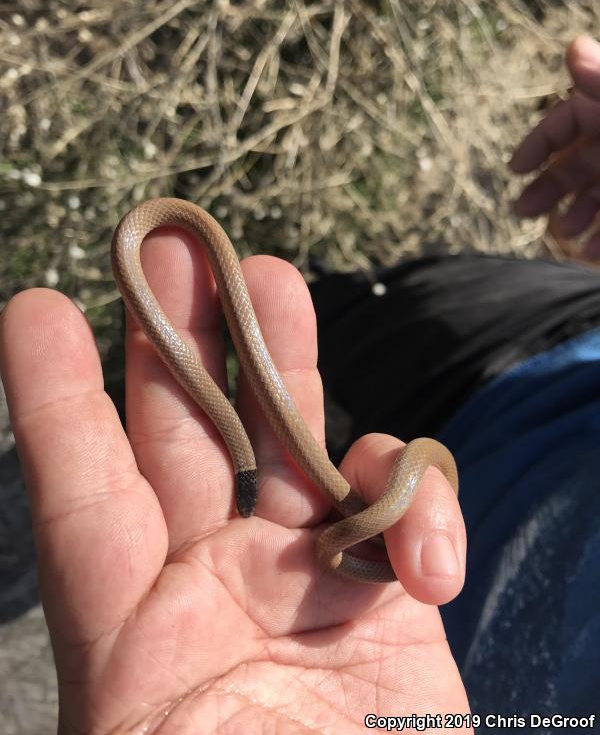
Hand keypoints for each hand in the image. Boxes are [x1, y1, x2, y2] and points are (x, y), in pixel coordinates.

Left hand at [0, 228, 467, 733]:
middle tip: (167, 249)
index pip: (80, 493)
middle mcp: (213, 594)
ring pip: (294, 446)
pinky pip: (401, 516)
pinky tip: (424, 551)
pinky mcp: (391, 602)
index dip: (54, 400)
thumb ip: (124, 697)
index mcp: (131, 640)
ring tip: (270, 280)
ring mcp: (306, 589)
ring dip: (285, 365)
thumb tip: (94, 652)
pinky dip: (414, 507)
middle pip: (190, 439)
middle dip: (179, 342)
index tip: (35, 310)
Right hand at [511, 34, 599, 261]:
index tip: (514, 170)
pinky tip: (588, 254)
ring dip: (575, 215)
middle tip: (523, 213)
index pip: (569, 118)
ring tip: (563, 235)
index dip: (540, 142)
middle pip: (579, 159)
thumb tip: (572, 44)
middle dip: (550, 186)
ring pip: (597, 193)